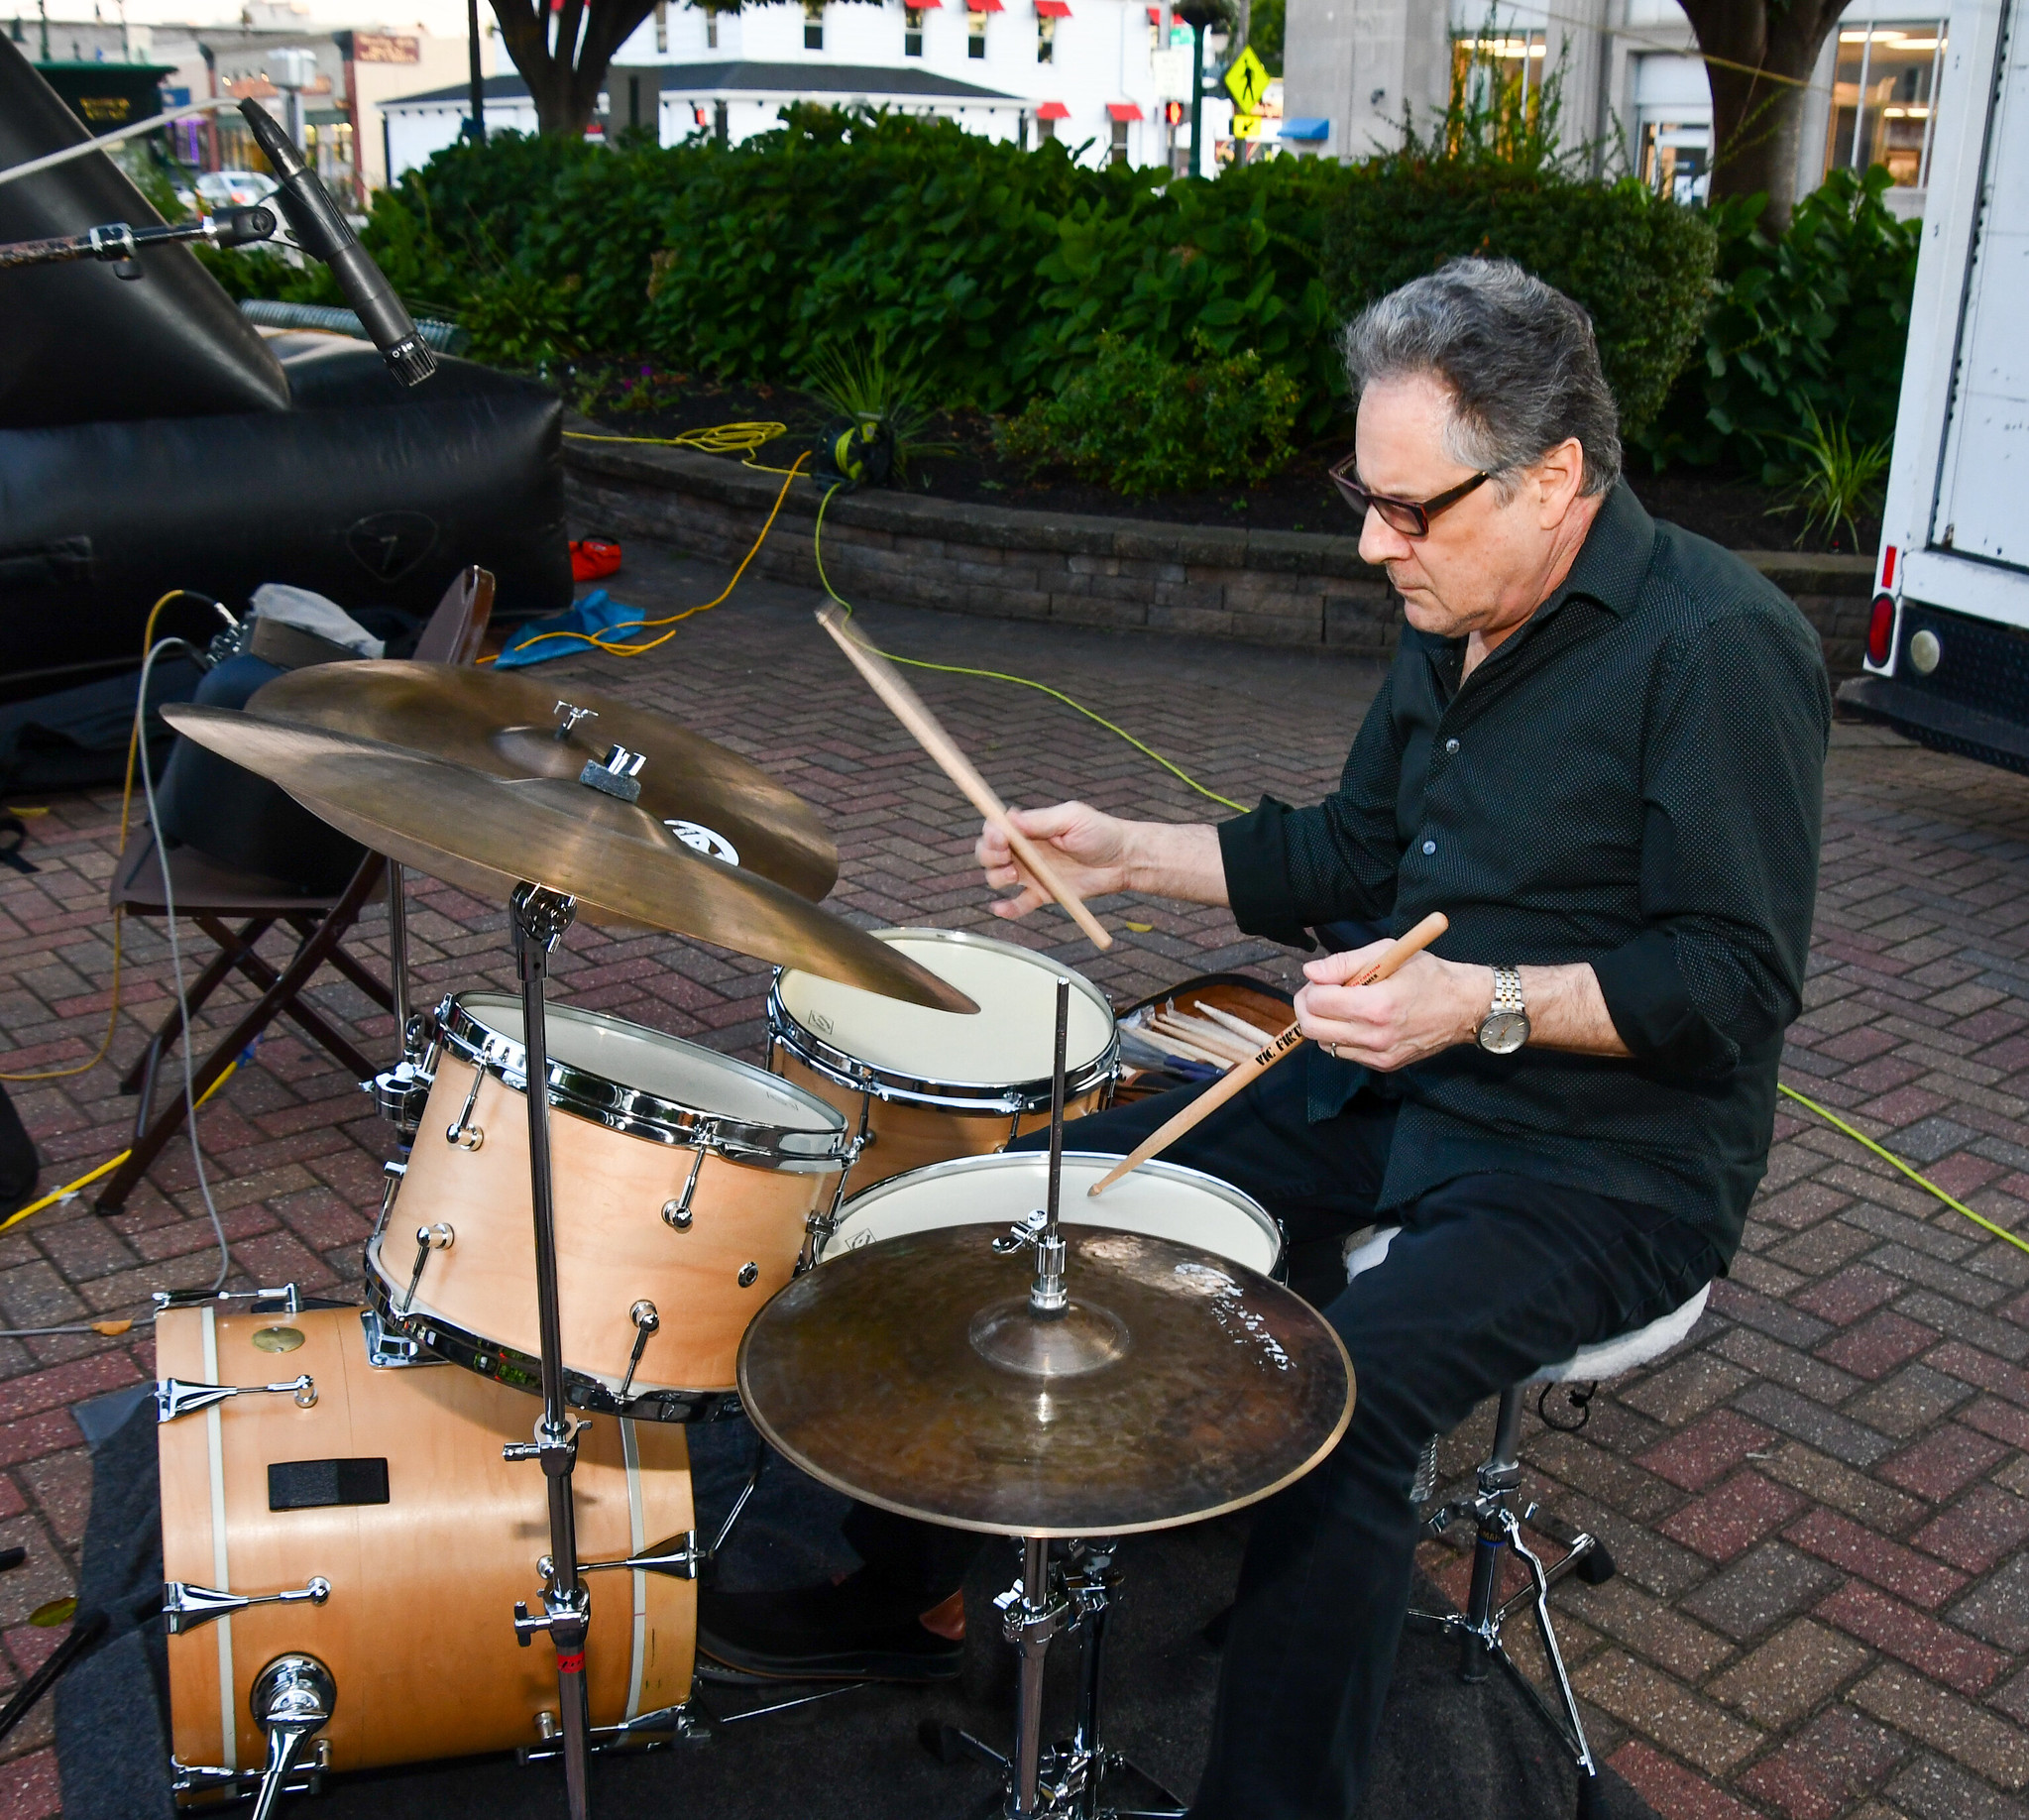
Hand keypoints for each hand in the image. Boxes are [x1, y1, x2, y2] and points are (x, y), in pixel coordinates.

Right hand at [975, 801, 1134, 921]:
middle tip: (1005, 855)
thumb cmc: (1101, 833)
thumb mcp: (1071, 819)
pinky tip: (1000, 908)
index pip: (996, 828)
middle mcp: (1025, 850)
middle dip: (988, 854)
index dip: (991, 832)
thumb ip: (1040, 820)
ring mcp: (1032, 873)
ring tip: (1015, 875)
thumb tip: (1010, 817)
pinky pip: (1018, 904)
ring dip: (997, 877)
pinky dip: (1006, 908)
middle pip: (988, 853)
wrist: (1124, 861)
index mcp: (1030, 828)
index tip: (1000, 837)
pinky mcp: (1042, 894)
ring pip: (997, 877)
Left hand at [1294, 943, 1490, 1072]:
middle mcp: (1375, 1035)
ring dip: (1324, 1023)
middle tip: (1318, 993)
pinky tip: (1359, 1020)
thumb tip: (1311, 972)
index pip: (1318, 1003)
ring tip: (1343, 1005)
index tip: (1320, 979)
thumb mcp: (1388, 953)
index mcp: (1376, 1005)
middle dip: (1306, 1008)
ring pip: (1325, 1044)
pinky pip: (1345, 1053)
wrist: (1464, 1008)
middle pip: (1312, 1029)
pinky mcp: (1384, 1065)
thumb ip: (1345, 963)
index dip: (1312, 988)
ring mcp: (1379, 1055)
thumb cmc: (1429, 975)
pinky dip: (1342, 1036)